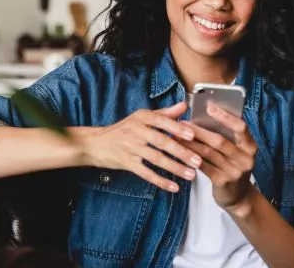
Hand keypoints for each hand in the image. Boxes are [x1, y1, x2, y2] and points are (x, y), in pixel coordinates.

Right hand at [78, 102, 202, 192]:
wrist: (96, 143)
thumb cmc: (124, 130)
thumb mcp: (141, 118)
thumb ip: (164, 113)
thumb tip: (184, 105)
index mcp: (141, 117)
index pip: (162, 121)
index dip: (177, 128)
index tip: (192, 136)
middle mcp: (135, 131)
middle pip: (161, 141)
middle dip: (181, 152)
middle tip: (198, 160)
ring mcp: (130, 147)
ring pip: (156, 158)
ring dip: (175, 168)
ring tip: (191, 174)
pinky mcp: (126, 163)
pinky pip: (146, 173)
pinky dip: (161, 181)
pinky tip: (174, 187)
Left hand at [181, 103, 257, 210]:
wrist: (238, 197)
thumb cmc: (233, 166)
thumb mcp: (237, 152)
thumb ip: (227, 136)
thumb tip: (203, 116)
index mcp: (250, 146)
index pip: (241, 127)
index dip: (225, 116)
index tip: (210, 107)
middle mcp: (246, 159)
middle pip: (220, 140)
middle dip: (199, 130)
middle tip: (183, 123)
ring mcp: (235, 172)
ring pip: (208, 153)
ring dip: (191, 143)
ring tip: (177, 135)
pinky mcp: (223, 182)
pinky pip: (203, 166)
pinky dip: (191, 157)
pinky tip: (180, 151)